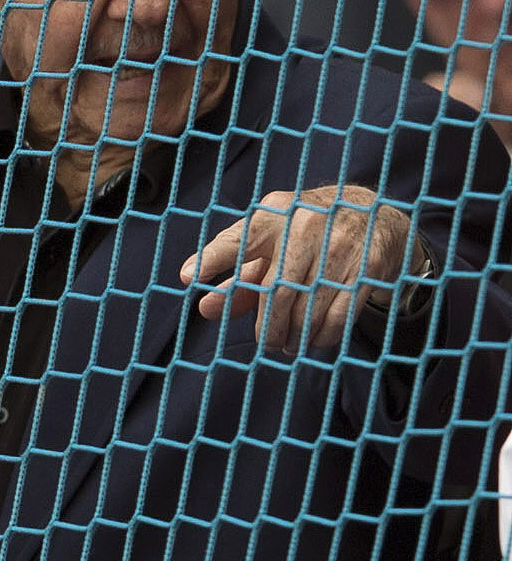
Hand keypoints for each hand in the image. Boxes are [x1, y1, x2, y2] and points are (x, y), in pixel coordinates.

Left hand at [180, 184, 411, 354]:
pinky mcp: (368, 265)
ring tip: (288, 346)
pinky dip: (322, 336)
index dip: (211, 259)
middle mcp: (302, 227)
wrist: (372, 214)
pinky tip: (313, 340)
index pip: (236, 241)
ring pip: (307, 308)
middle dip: (268, 327)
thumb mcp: (271, 243)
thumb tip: (206, 308)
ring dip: (294, 336)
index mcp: (271, 218)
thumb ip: (238, 276)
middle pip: (275, 292)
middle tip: (266, 343)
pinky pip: (339, 314)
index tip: (187, 276)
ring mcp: (338, 245)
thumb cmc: (306, 232)